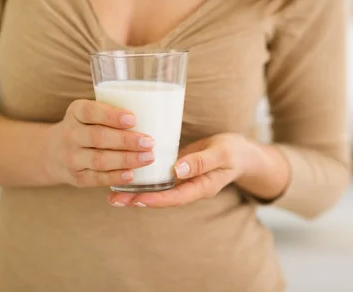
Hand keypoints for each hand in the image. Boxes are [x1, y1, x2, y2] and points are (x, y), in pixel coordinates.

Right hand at [42, 99, 154, 186]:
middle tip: (149, 142)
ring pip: (99, 159)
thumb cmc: (87, 126)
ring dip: (126, 159)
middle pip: (98, 137)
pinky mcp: (77, 177)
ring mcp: (72, 157)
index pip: (90, 112)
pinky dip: (115, 177)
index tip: (133, 119)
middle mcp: (70, 134)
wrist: (54, 152)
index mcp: (76, 112)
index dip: (111, 116)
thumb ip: (115, 109)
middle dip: (126, 141)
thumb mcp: (91, 112)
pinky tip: (132, 175)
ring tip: (148, 157)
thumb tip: (156, 108)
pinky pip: (97, 179)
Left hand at [108, 133, 261, 207]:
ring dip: (136, 192)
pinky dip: (143, 180)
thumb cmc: (233, 151)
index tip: (137, 199)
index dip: (156, 199)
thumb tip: (177, 170)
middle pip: (161, 198)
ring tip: (112, 193)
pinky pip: (159, 180)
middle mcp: (189, 188)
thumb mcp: (221, 154)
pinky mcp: (178, 173)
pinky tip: (126, 175)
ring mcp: (183, 182)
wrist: (240, 152)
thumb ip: (201, 162)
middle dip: (138, 199)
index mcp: (202, 188)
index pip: (176, 198)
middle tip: (114, 199)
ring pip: (157, 191)